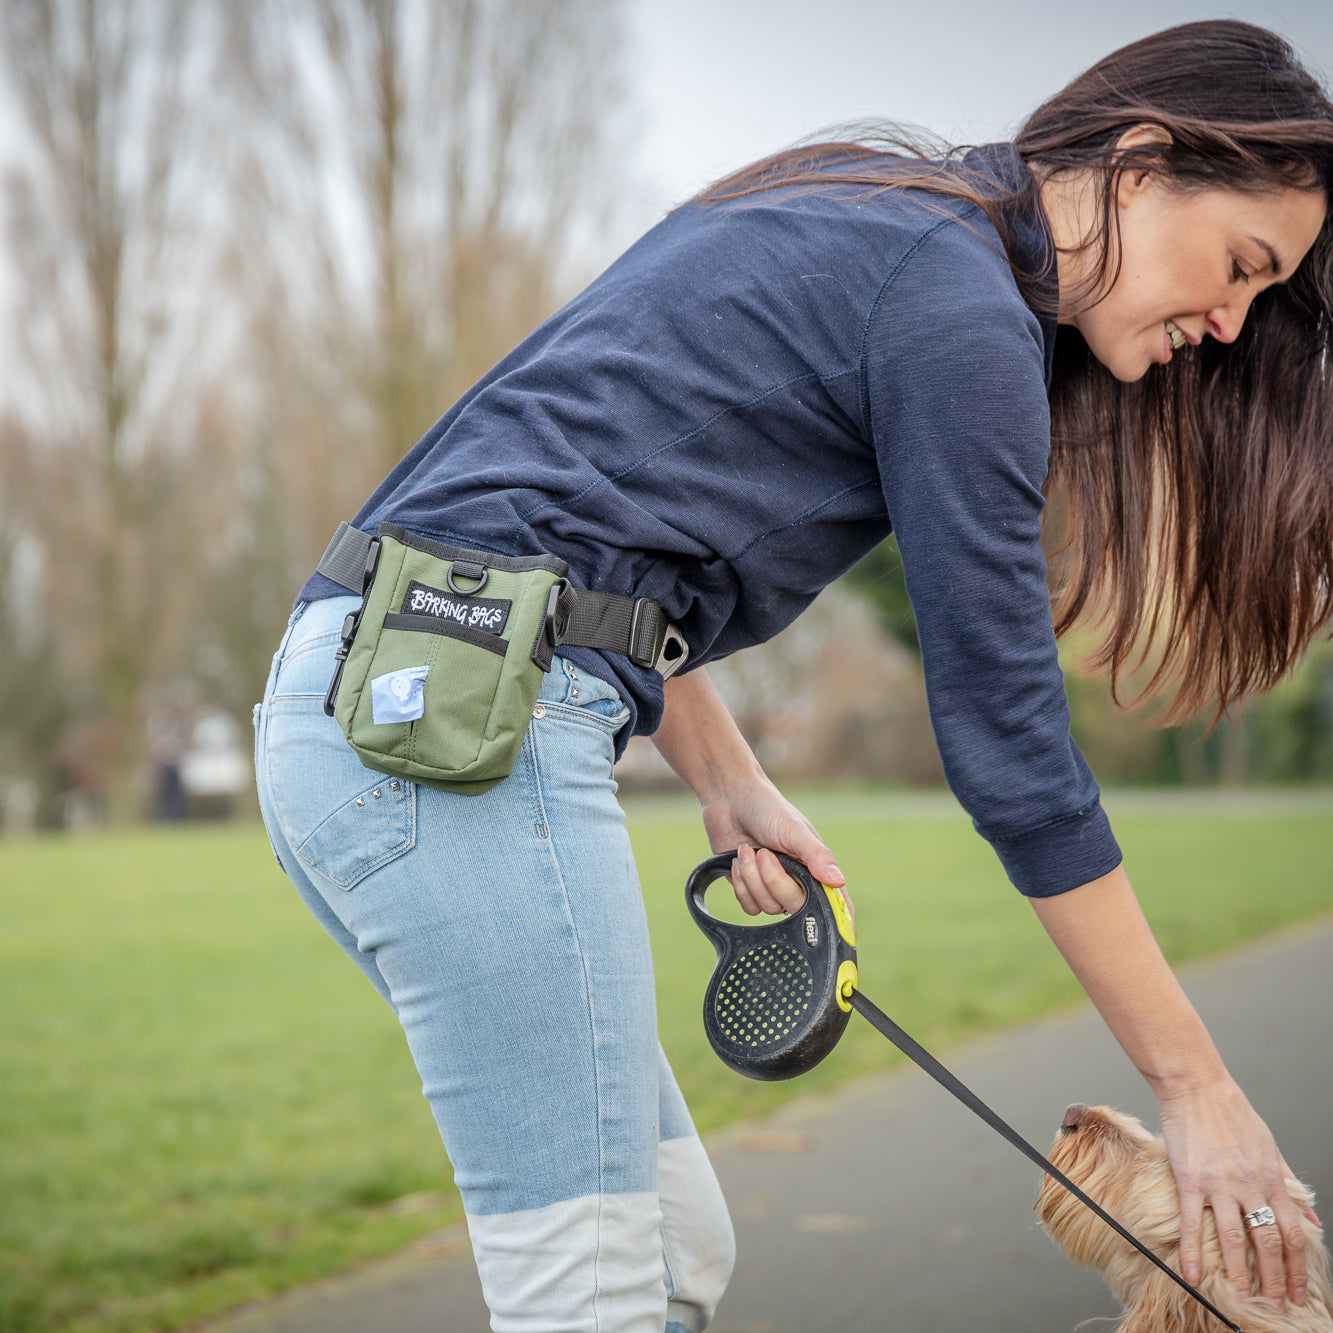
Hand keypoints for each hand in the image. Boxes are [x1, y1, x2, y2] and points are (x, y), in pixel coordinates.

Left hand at [700, 777, 850, 918]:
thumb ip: (816, 856)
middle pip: (796, 907)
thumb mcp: (794, 829)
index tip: (838, 933)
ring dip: (752, 878)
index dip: (840, 922)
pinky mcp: (751, 891)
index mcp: (818, 868)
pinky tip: (738, 861)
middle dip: (775, 882)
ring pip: (768, 908)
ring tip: (748, 850)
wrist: (730, 801)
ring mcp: (774, 888)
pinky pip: (749, 907)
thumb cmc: (768, 809)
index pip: (837, 904)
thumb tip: (838, 881)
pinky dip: (741, 885)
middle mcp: (799, 882)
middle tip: (764, 854)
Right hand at [1158, 1079, 1316, 1306]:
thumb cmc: (1232, 1112)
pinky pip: (1190, 1222)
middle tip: (1276, 1307)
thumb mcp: (1271, 1147)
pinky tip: (1192, 1274)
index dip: (1298, 1268)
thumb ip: (1289, 1185)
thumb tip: (1312, 1218)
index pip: (1293, 1234)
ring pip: (1233, 1239)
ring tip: (1240, 1298)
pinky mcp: (1190, 1178)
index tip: (1300, 1293)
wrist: (1197, 1086)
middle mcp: (1250, 1186)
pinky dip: (1192, 1252)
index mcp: (1272, 1179)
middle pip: (1268, 1243)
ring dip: (1239, 1273)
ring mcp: (1219, 1184)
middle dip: (1275, 1280)